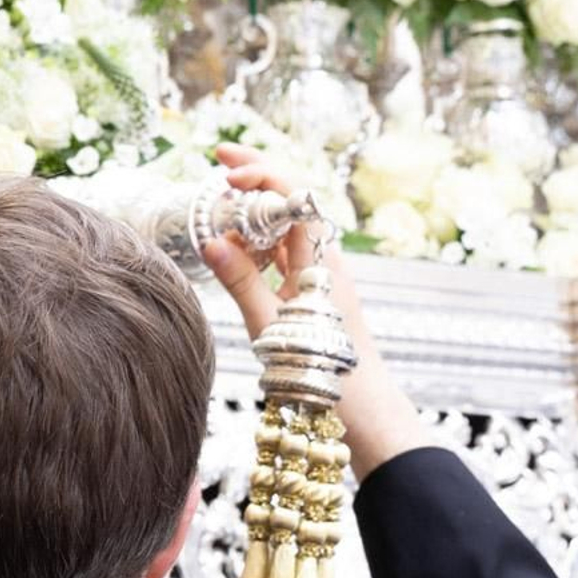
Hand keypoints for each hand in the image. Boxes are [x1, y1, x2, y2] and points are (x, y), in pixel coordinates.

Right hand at [202, 143, 430, 480]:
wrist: (367, 415)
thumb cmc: (326, 374)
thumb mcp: (273, 327)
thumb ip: (241, 281)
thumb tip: (211, 239)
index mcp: (320, 261)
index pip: (293, 196)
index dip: (260, 174)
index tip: (224, 171)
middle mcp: (323, 262)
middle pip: (289, 203)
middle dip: (255, 179)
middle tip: (219, 162)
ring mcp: (319, 279)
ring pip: (283, 231)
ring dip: (252, 213)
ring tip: (217, 209)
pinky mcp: (312, 297)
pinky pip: (283, 258)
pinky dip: (256, 246)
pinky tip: (234, 252)